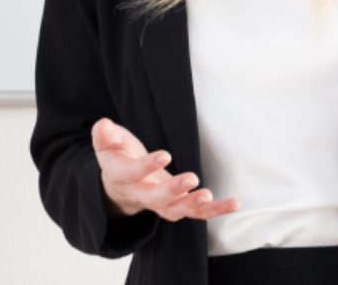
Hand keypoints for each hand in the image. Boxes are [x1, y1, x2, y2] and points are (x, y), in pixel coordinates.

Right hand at [91, 116, 240, 221]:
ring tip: (210, 196)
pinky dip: (216, 210)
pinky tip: (233, 203)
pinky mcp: (177, 205)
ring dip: (195, 205)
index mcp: (122, 177)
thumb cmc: (118, 156)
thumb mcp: (106, 142)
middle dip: (173, 190)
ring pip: (177, 210)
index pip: (132, 174)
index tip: (165, 154)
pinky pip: (197, 212)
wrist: (121, 184)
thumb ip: (104, 134)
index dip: (147, 166)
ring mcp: (161, 203)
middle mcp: (141, 195)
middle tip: (191, 179)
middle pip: (155, 199)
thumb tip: (104, 125)